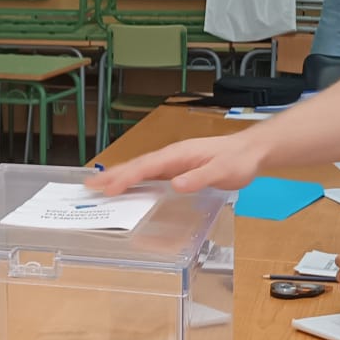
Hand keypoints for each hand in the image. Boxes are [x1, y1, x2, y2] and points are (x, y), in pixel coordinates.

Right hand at [85, 133, 266, 195]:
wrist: (250, 151)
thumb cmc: (237, 160)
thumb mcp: (222, 171)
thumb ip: (199, 178)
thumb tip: (176, 184)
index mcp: (178, 155)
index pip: (146, 167)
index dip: (126, 178)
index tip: (109, 188)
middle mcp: (171, 156)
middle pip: (137, 166)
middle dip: (113, 175)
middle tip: (89, 185)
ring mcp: (173, 161)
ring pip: (141, 169)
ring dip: (120, 176)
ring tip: (99, 185)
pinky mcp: (177, 167)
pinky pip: (150, 173)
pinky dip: (134, 179)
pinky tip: (128, 186)